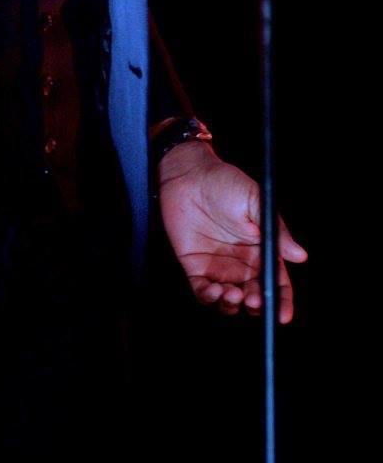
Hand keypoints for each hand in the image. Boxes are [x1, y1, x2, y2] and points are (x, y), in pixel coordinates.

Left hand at [157, 144, 307, 322]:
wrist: (188, 174)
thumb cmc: (224, 182)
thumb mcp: (254, 200)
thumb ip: (275, 230)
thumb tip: (300, 256)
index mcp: (261, 250)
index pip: (276, 282)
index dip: (282, 302)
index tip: (282, 315)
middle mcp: (242, 263)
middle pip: (254, 296)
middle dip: (257, 305)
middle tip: (253, 301)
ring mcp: (218, 267)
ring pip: (230, 300)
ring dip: (233, 306)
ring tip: (232, 294)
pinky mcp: (195, 266)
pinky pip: (203, 291)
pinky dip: (209, 298)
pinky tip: (213, 291)